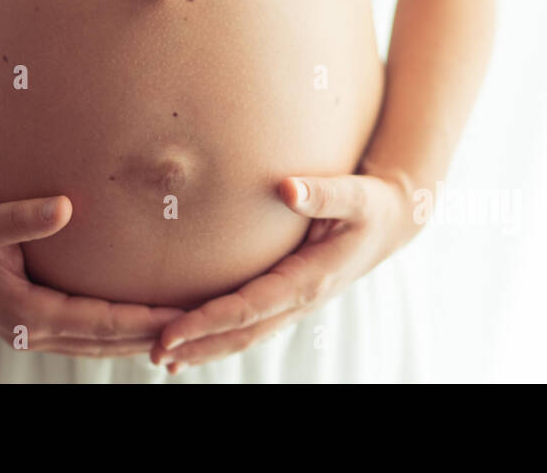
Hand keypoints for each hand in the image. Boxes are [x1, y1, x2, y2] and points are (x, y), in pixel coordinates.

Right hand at [0, 194, 183, 356]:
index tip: (178, 314)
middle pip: (105, 341)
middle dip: (151, 334)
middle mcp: (32, 331)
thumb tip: (64, 206)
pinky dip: (116, 335)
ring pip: (97, 344)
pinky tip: (142, 325)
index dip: (140, 320)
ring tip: (181, 328)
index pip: (98, 322)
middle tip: (198, 325)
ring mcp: (33, 333)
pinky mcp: (35, 325)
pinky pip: (86, 336)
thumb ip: (23, 216)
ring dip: (137, 339)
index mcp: (26, 312)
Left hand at [150, 173, 414, 371]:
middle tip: (154, 353)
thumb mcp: (354, 195)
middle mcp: (300, 300)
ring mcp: (294, 304)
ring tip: (163, 358)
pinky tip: (193, 342)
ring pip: (245, 335)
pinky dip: (220, 336)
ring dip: (204, 348)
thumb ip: (322, 193)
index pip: (248, 309)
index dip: (207, 321)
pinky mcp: (289, 298)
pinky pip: (251, 324)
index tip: (170, 331)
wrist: (392, 222)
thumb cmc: (370, 205)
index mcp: (310, 280)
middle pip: (241, 333)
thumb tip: (286, 188)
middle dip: (198, 345)